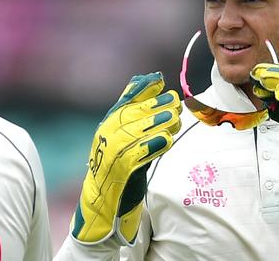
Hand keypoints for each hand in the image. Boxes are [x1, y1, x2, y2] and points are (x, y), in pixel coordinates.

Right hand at [71, 72, 181, 244]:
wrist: (102, 200)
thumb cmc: (120, 163)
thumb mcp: (129, 134)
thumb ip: (139, 109)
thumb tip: (154, 79)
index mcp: (108, 123)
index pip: (124, 101)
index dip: (142, 90)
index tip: (159, 81)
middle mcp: (105, 135)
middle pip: (131, 116)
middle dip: (155, 107)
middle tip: (175, 103)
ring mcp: (109, 153)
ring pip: (134, 134)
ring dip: (156, 125)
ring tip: (174, 120)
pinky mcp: (116, 171)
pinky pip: (135, 157)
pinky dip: (151, 147)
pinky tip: (166, 141)